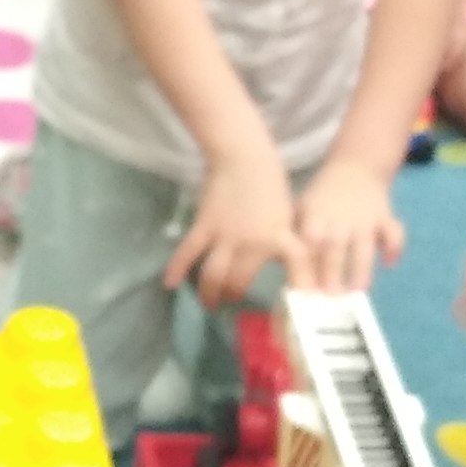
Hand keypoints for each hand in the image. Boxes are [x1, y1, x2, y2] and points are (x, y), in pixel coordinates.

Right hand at [170, 150, 304, 306]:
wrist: (243, 157)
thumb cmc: (270, 184)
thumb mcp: (287, 217)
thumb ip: (284, 244)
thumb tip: (285, 267)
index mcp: (278, 239)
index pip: (293, 270)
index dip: (295, 291)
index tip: (292, 308)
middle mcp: (251, 244)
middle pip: (238, 282)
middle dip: (233, 296)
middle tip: (230, 302)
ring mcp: (225, 237)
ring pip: (213, 275)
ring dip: (209, 293)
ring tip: (209, 302)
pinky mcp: (204, 227)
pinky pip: (188, 252)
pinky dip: (177, 269)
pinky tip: (169, 284)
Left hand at [294, 155, 404, 292]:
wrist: (356, 168)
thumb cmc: (323, 197)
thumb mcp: (302, 208)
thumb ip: (294, 235)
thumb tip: (280, 265)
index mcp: (316, 215)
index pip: (310, 237)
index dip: (307, 258)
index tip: (304, 281)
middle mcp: (341, 218)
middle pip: (336, 246)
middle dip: (333, 270)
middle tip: (331, 295)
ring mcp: (365, 219)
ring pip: (364, 245)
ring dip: (362, 268)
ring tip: (359, 290)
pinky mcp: (386, 219)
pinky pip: (393, 234)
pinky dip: (394, 248)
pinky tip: (389, 264)